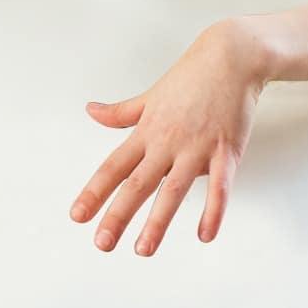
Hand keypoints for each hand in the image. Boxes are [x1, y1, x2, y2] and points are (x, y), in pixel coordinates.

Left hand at [70, 19, 264, 255]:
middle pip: (136, 184)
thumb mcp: (149, 96)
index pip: (113, 167)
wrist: (230, 58)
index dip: (93, 192)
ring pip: (172, 190)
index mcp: (146, 131)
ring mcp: (196, 147)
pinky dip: (213, 210)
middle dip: (118, 215)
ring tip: (143, 250)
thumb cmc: (189, 78)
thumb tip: (90, 111)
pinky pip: (220, 186)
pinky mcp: (227, 151)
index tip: (77, 215)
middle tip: (101, 244)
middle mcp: (166, 142)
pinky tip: (205, 235)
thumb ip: (121, 112)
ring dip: (157, 221)